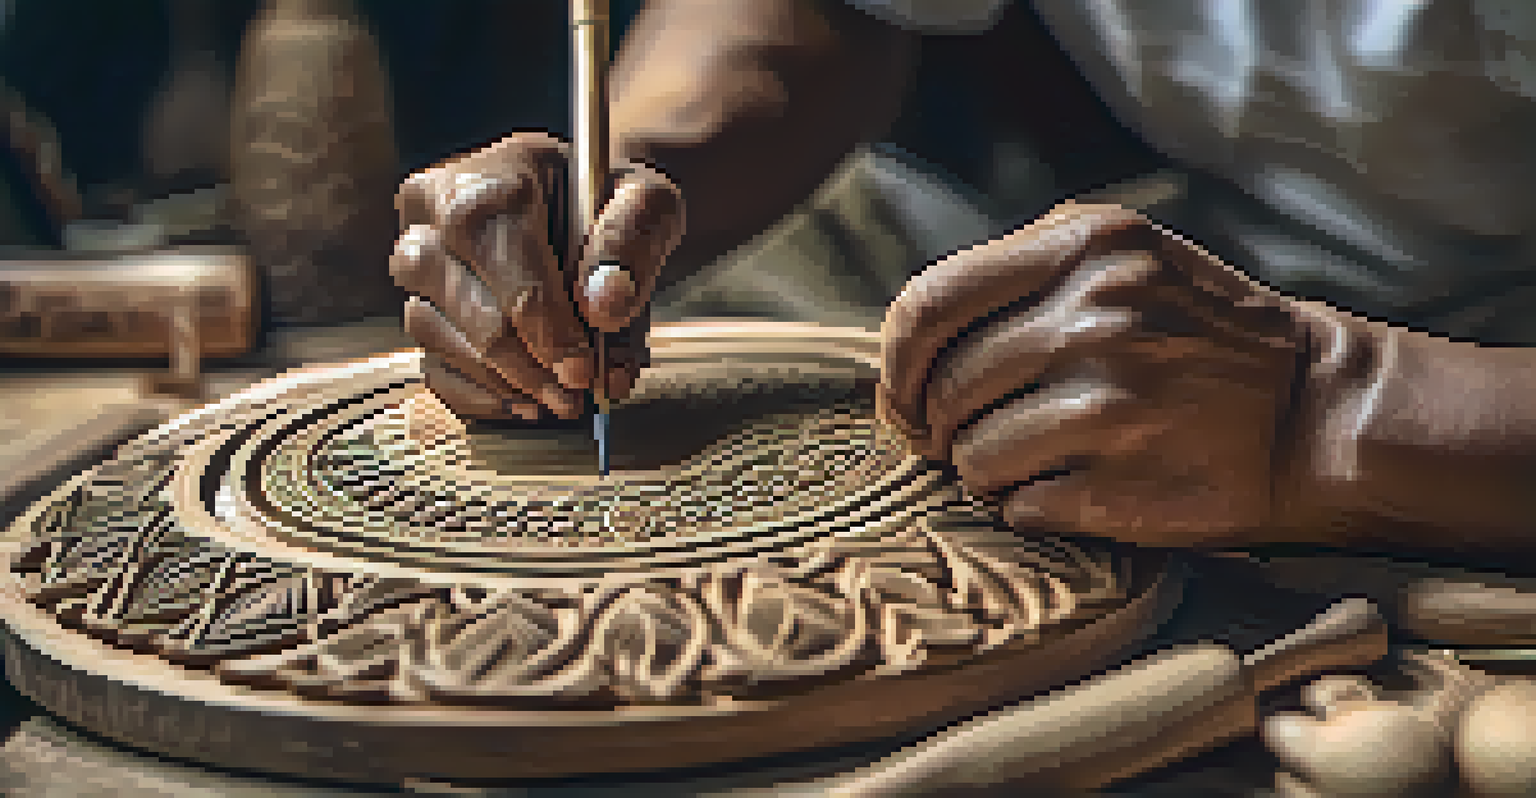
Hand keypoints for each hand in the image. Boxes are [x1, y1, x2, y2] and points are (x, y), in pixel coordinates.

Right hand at [391, 131, 683, 419]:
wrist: (579, 201)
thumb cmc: (608, 199)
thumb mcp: (646, 200)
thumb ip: (632, 243)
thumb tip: (605, 307)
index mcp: (487, 177)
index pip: (506, 260)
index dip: (547, 326)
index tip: (584, 367)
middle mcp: (432, 214)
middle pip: (469, 307)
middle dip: (528, 365)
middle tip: (575, 394)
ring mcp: (415, 262)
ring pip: (440, 338)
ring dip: (505, 382)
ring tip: (559, 399)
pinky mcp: (418, 304)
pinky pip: (431, 364)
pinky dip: (478, 394)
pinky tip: (524, 401)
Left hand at [879, 202, 1306, 546]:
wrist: (1312, 413)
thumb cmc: (1195, 335)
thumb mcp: (1119, 260)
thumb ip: (1014, 277)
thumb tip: (902, 341)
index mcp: (1084, 249)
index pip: (926, 304)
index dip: (896, 363)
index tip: (905, 394)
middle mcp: (1096, 318)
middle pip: (943, 390)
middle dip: (939, 425)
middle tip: (968, 437)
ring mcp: (1111, 403)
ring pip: (972, 455)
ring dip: (984, 470)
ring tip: (1035, 457)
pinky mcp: (1122, 483)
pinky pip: (1017, 506)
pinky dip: (1028, 505)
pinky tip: (1074, 485)